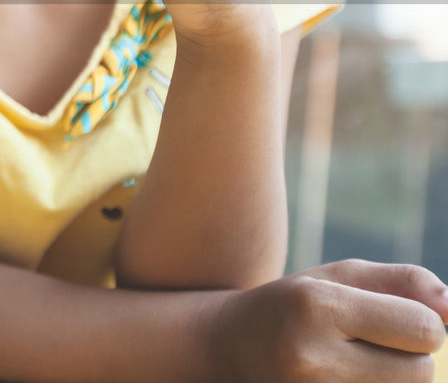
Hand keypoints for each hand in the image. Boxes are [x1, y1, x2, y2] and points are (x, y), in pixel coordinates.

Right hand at [203, 259, 447, 381]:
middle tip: (366, 345)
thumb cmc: (293, 307)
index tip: (391, 320)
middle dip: (407, 358)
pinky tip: (339, 380)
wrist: (226, 350)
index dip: (419, 324)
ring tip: (348, 366)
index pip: (424, 330)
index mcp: (317, 307)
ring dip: (391, 382)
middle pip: (421, 373)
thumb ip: (403, 283)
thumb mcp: (337, 278)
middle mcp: (311, 356)